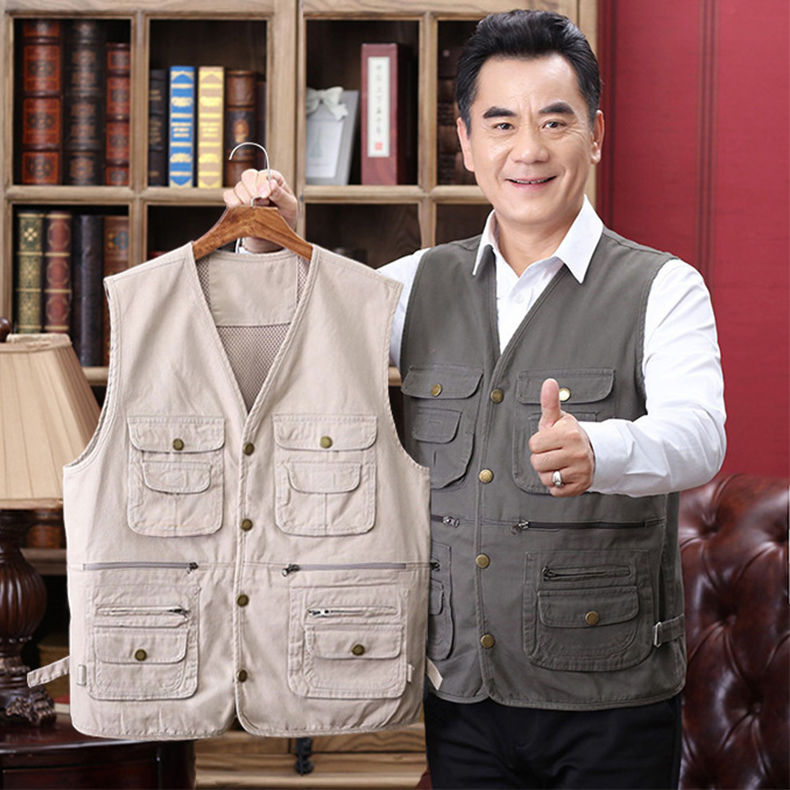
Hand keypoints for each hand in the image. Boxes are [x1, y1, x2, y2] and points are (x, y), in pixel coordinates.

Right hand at [222, 168, 298, 252]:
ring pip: (238, 188)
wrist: (275, 233)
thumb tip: (271, 184)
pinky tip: (246, 212)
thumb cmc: (285, 217)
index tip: (266, 197)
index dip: (262, 185)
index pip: (262, 174)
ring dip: (246, 201)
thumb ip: (281, 195)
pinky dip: (235, 205)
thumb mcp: (290, 206)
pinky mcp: (236, 200)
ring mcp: (246, 190)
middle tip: (262, 205)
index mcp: (272, 178)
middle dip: (253, 192)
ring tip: (257, 211)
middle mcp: (257, 181)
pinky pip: (228, 196)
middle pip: (247, 176)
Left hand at [528, 378, 594, 496]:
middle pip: (537, 463)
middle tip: (553, 453)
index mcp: (568, 434)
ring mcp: (581, 470)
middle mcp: (577, 453)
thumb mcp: (559, 418)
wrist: (595, 452)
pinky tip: (564, 474)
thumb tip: (549, 382)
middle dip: (541, 459)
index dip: (538, 443)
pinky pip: (555, 490)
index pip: (534, 445)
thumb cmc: (569, 435)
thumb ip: (550, 402)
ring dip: (548, 472)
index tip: (549, 441)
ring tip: (559, 464)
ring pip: (545, 478)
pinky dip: (556, 485)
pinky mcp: (581, 486)